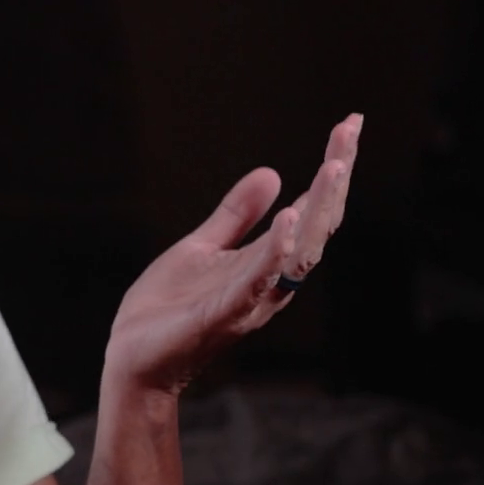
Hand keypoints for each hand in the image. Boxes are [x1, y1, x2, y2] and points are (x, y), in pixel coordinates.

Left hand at [105, 114, 361, 398]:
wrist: (133, 357)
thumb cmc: (168, 308)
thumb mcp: (201, 247)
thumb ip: (236, 216)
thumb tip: (273, 173)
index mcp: (265, 262)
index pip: (310, 211)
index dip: (332, 171)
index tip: (348, 126)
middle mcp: (269, 280)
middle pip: (317, 227)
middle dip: (335, 180)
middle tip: (350, 131)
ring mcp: (250, 298)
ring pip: (299, 252)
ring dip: (318, 209)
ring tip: (334, 164)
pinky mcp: (223, 313)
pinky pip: (258, 281)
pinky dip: (276, 250)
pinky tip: (288, 217)